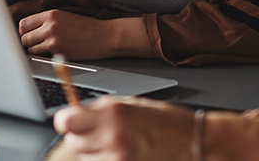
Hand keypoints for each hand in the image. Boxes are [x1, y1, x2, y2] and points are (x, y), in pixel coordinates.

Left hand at [18, 11, 152, 59]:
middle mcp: (49, 26)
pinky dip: (44, 56)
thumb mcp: (64, 16)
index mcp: (50, 14)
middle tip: (36, 43)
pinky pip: (41, 56)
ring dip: (35, 50)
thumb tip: (28, 30)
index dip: (23, 31)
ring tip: (45, 48)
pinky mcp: (58, 52)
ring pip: (30, 48)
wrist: (104, 36)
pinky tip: (53, 53)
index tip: (28, 35)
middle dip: (27, 42)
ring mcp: (53, 39)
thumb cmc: (85, 27)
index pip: (23, 23)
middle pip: (23, 37)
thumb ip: (46, 21)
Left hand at [54, 96, 194, 160]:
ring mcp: (119, 159)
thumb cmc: (164, 120)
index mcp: (112, 113)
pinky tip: (120, 155)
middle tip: (97, 134)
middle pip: (73, 142)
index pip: (66, 121)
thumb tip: (74, 113)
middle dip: (81, 137)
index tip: (69, 121)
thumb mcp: (130, 104)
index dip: (66, 121)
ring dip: (94, 154)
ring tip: (115, 146)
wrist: (192, 142)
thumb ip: (101, 109)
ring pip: (85, 159)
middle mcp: (113, 137)